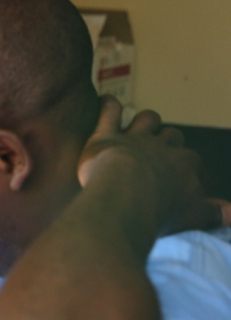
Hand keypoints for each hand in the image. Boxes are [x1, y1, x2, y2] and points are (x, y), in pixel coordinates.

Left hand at [78, 96, 230, 234]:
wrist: (125, 196)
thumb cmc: (158, 211)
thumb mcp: (192, 217)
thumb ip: (213, 214)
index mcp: (186, 165)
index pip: (194, 163)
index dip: (189, 171)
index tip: (185, 181)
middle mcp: (163, 147)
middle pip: (172, 137)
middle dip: (168, 142)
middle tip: (159, 154)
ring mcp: (134, 138)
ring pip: (147, 119)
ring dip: (145, 122)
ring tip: (139, 127)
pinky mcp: (106, 135)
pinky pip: (109, 110)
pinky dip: (108, 105)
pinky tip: (105, 103)